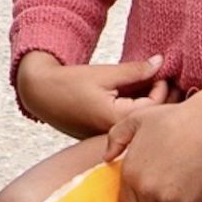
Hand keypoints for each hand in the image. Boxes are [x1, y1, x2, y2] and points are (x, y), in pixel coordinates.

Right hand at [15, 51, 170, 139]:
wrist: (38, 94)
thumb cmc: (68, 83)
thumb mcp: (104, 73)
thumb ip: (135, 70)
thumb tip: (160, 63)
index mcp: (116, 121)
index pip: (154, 107)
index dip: (163, 87)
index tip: (162, 71)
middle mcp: (115, 135)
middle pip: (150, 119)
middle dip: (160, 98)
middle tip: (162, 77)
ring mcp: (109, 138)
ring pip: (139, 122)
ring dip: (147, 104)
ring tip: (148, 83)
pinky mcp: (104, 135)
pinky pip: (127, 123)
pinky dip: (134, 109)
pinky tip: (133, 94)